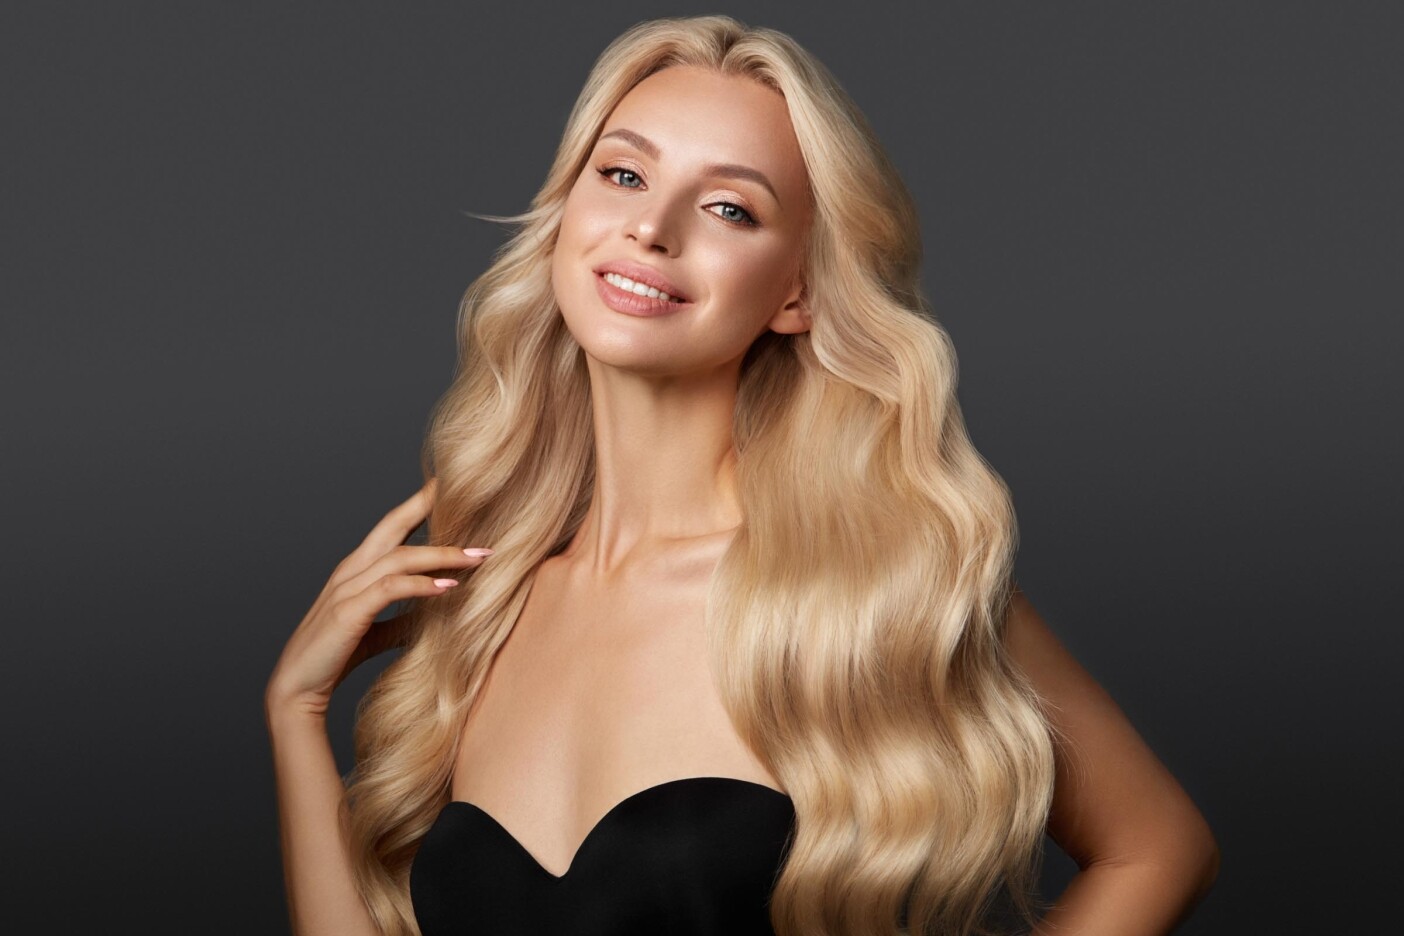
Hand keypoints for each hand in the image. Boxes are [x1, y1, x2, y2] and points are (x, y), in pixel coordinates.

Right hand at [264, 478, 492, 717]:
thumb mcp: (377, 632)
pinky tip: (449, 587)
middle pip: (393, 525)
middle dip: (428, 505)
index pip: (391, 526)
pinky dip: (421, 585)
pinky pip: (390, 589)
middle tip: (467, 490)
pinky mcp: (348, 611)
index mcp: (357, 569)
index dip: (419, 505)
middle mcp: (351, 570)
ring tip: (479, 557)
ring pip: (400, 557)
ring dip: (443, 555)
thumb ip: (403, 618)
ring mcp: (347, 588)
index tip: (450, 489)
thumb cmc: (335, 655)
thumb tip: (435, 612)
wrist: (297, 689)